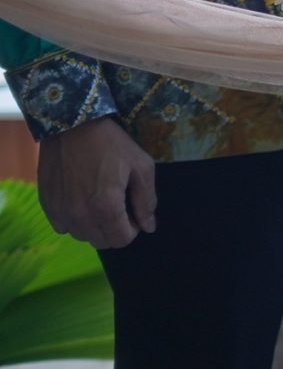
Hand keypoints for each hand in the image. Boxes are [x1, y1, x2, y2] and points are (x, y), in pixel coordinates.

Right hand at [37, 119, 154, 248]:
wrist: (71, 126)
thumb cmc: (111, 144)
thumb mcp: (141, 166)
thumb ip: (146, 200)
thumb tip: (149, 227)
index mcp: (106, 208)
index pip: (121, 240)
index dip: (133, 229)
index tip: (134, 211)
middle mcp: (80, 216)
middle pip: (102, 242)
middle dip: (116, 230)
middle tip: (120, 206)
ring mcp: (60, 212)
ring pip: (82, 236)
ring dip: (95, 226)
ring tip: (101, 202)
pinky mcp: (47, 205)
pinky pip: (63, 226)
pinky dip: (75, 220)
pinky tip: (82, 200)